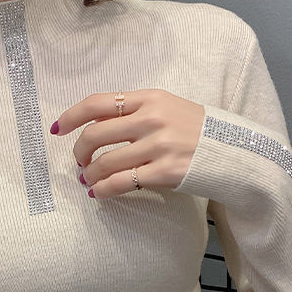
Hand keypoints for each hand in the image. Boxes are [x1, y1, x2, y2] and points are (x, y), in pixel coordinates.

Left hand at [49, 89, 205, 197]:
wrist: (234, 152)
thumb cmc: (197, 130)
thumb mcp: (167, 108)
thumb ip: (134, 111)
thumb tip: (94, 125)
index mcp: (148, 98)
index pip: (96, 103)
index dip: (70, 116)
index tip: (57, 129)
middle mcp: (151, 119)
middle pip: (94, 135)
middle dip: (79, 152)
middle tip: (79, 163)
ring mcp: (158, 146)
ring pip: (105, 163)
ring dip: (89, 175)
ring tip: (88, 181)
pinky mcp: (164, 172)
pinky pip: (121, 183)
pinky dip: (103, 190)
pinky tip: (99, 193)